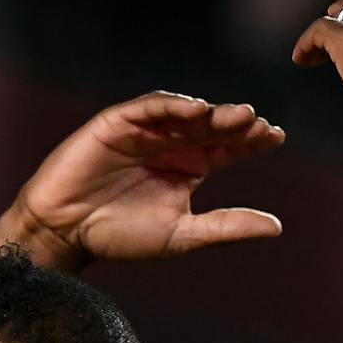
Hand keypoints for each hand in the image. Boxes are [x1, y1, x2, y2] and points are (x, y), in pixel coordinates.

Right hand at [0, 92, 284, 270]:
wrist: (65, 232)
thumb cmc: (120, 236)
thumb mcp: (182, 235)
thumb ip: (226, 227)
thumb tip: (277, 227)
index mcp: (190, 167)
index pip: (229, 148)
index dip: (252, 141)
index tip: (277, 137)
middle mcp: (171, 145)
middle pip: (213, 127)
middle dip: (237, 123)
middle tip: (260, 123)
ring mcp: (145, 131)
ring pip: (185, 114)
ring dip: (211, 112)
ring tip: (237, 115)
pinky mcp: (118, 123)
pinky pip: (149, 108)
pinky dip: (172, 106)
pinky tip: (195, 110)